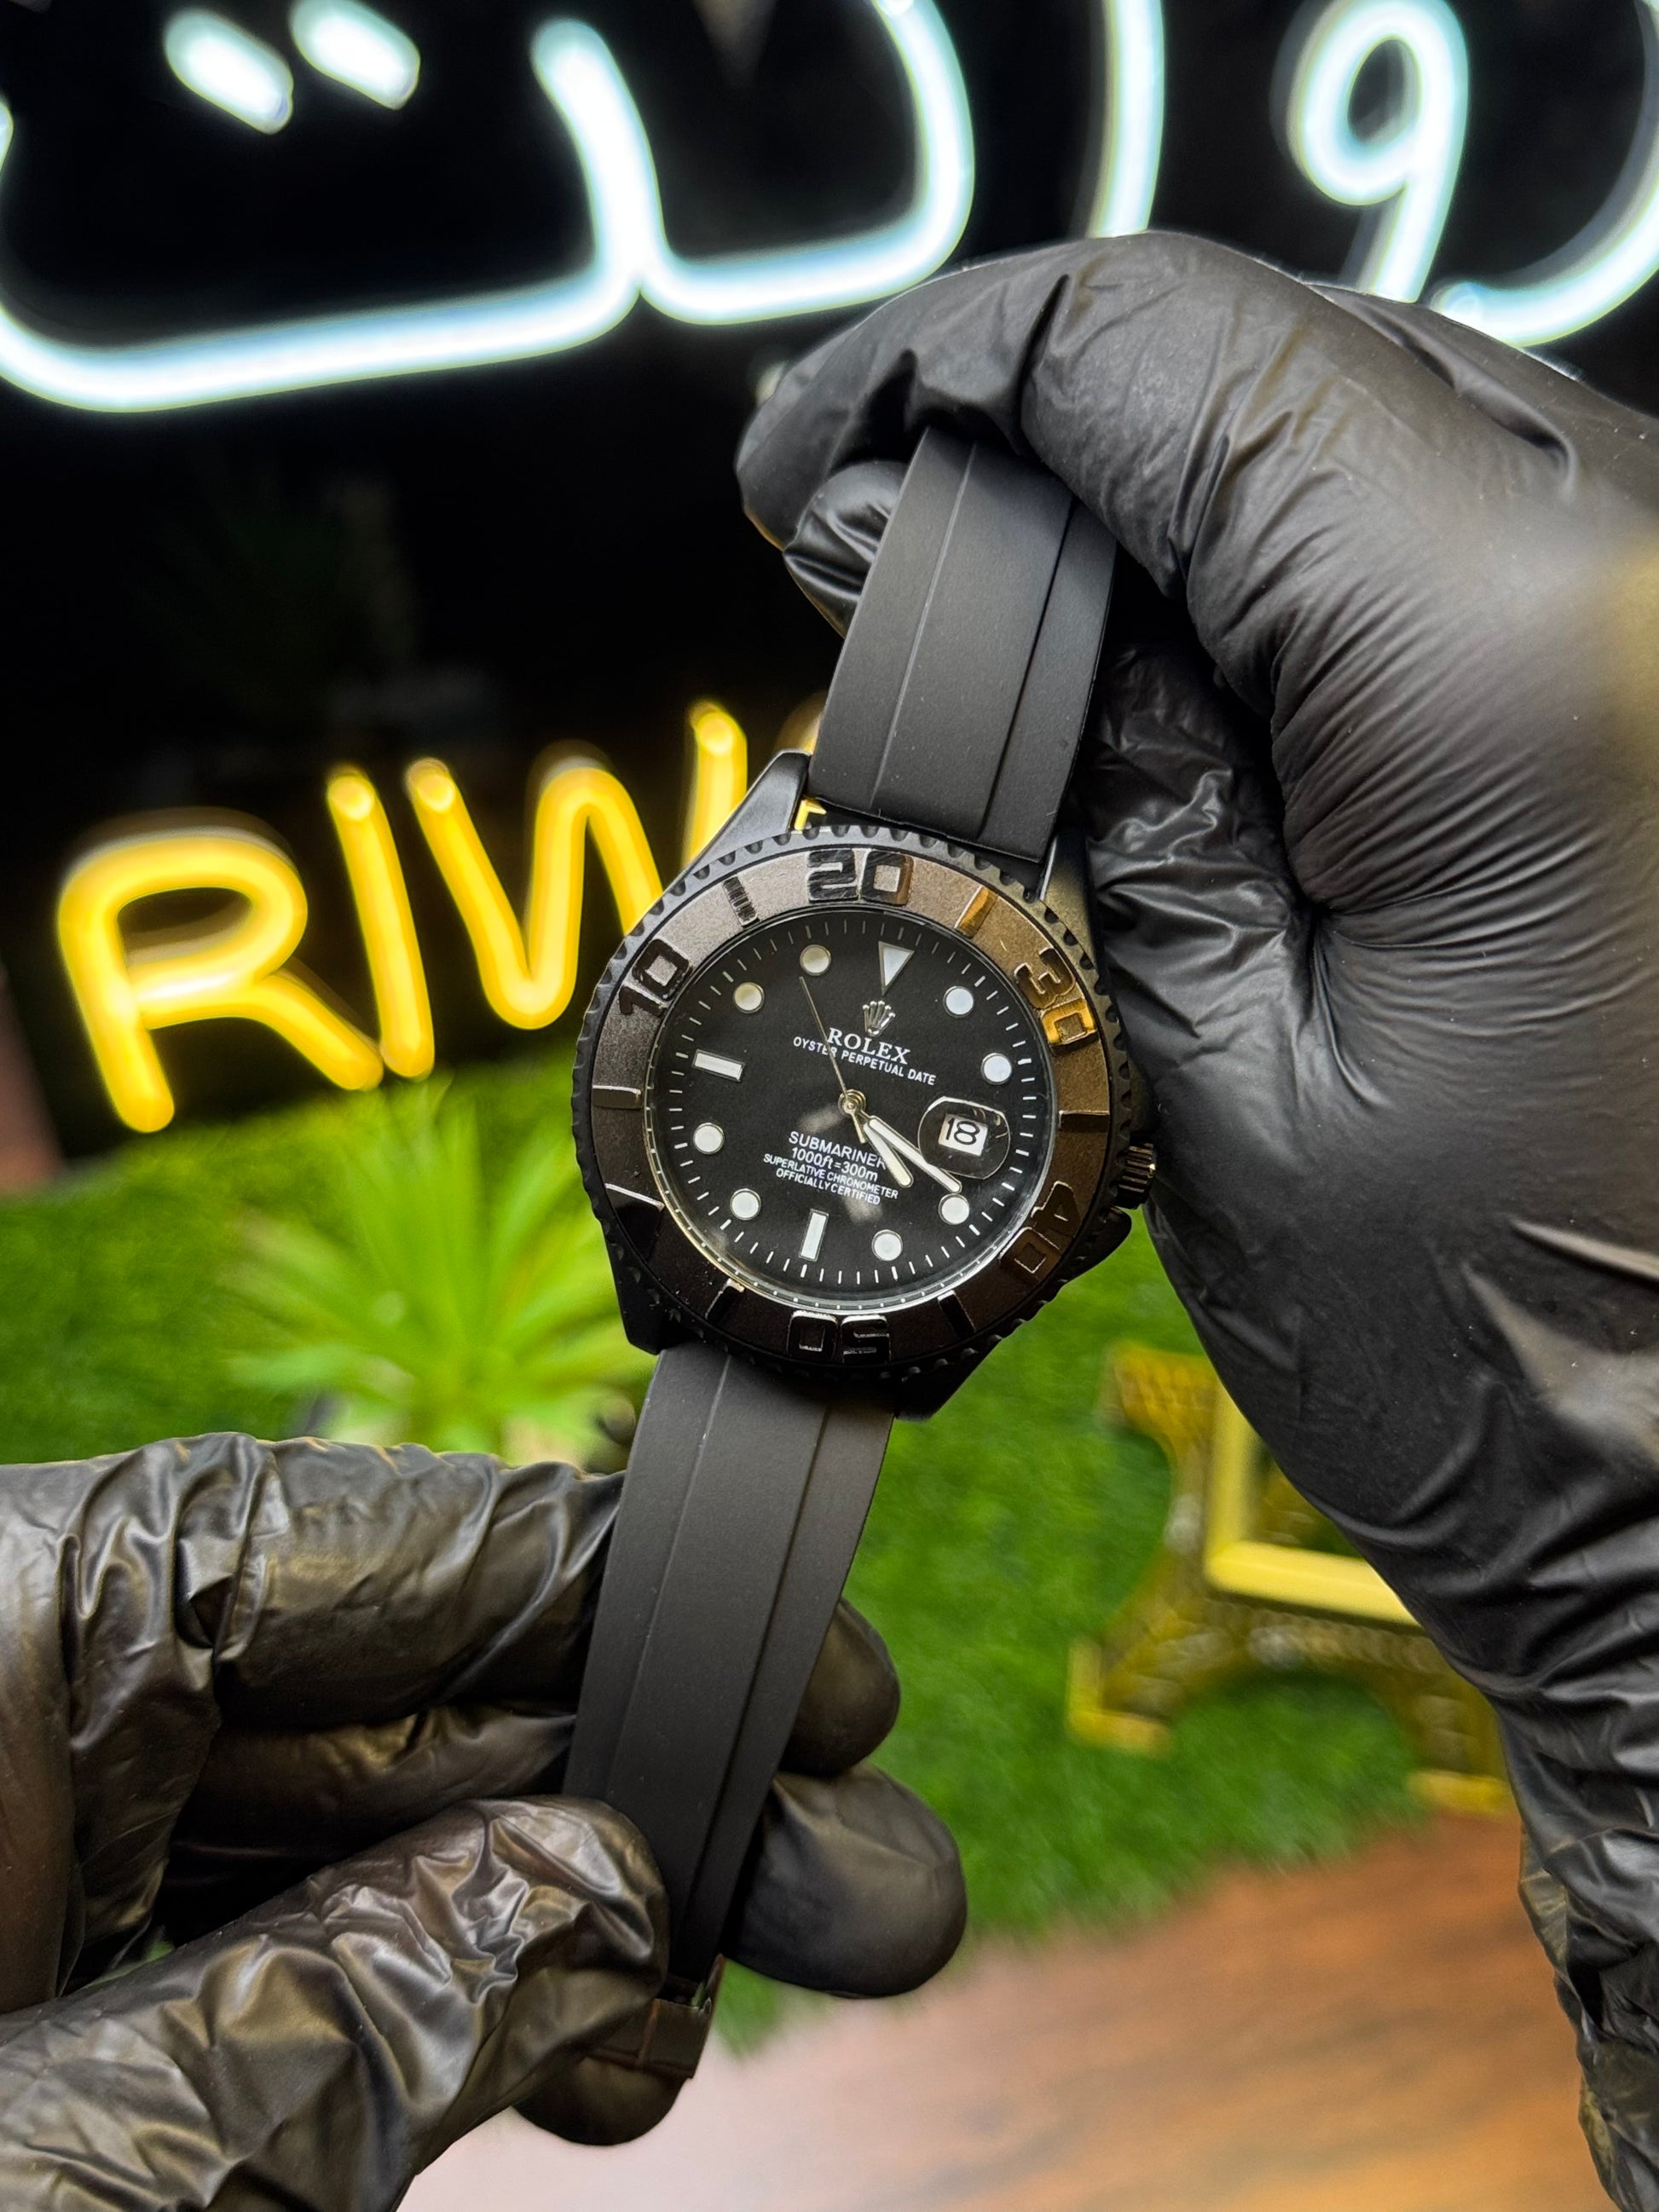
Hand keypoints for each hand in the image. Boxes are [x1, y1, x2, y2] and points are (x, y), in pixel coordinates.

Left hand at [0, 1435, 963, 2205]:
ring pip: (365, 1839)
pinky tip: (585, 2042)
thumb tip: (624, 1898)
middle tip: (859, 1877)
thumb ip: (351, 2020)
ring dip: (562, 1916)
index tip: (812, 1668)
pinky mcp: (61, 1974)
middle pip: (402, 1699)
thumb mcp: (63, 2173)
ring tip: (726, 1991)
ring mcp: (40, 1842)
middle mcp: (26, 1704)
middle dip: (636, 1795)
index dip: (620, 1594)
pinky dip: (442, 1997)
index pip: (369, 1544)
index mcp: (0, 1632)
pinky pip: (293, 1942)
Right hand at [740, 237, 1658, 2210]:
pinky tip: (1193, 682)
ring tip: (1018, 649)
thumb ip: (1099, 791)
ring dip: (1167, 498)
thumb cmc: (1520, 1374)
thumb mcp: (1215, 1086)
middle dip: (1042, 433)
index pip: (1175, 358)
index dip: (939, 375)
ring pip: (1375, 413)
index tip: (800, 483)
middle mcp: (1650, 573)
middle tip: (877, 572)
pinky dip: (1297, 562)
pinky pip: (1467, 521)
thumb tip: (965, 590)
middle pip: (1278, 351)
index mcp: (1512, 666)